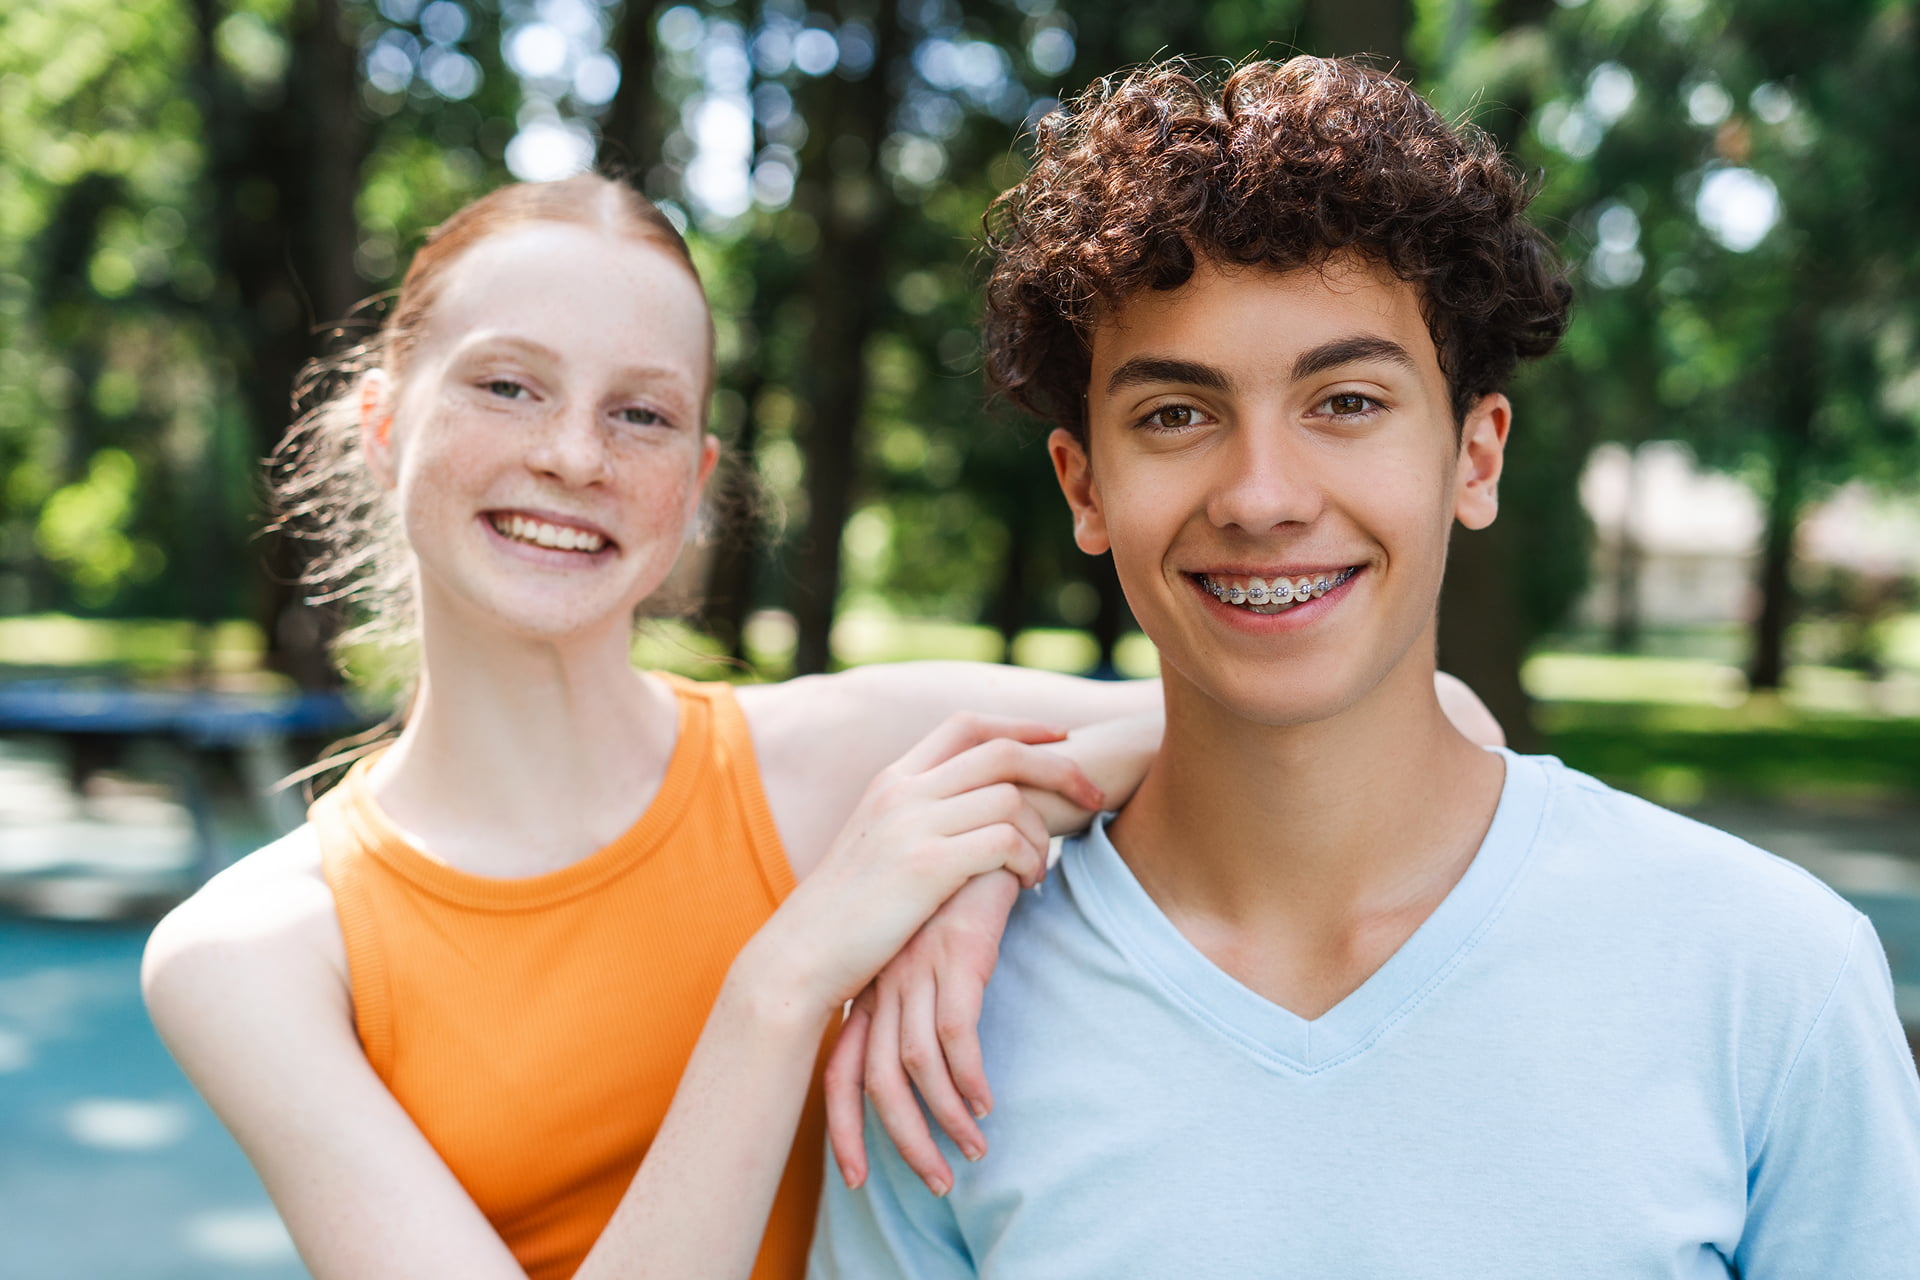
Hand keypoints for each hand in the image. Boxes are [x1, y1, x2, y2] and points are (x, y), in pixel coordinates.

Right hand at [741, 715, 1100, 1024]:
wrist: (801, 955)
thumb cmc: (846, 915)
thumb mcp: (876, 848)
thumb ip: (917, 820)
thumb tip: (968, 814)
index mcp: (891, 780)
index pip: (967, 727)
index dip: (1022, 728)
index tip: (1061, 741)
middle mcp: (903, 790)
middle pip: (1003, 752)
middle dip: (1061, 769)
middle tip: (1094, 796)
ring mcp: (913, 824)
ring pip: (1010, 799)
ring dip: (1043, 833)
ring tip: (1039, 870)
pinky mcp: (926, 866)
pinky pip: (1004, 842)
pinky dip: (1029, 860)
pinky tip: (1026, 886)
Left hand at [824, 870, 1019, 1194]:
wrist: (987, 827)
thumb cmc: (961, 897)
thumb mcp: (926, 952)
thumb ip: (915, 1001)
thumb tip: (922, 1069)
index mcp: (870, 986)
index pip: (838, 1070)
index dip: (843, 1129)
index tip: (857, 1179)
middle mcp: (883, 981)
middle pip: (874, 1080)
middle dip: (901, 1141)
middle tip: (935, 1184)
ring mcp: (915, 968)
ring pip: (916, 1064)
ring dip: (945, 1118)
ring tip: (973, 1150)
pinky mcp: (955, 954)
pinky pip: (956, 1032)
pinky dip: (969, 1076)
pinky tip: (987, 1102)